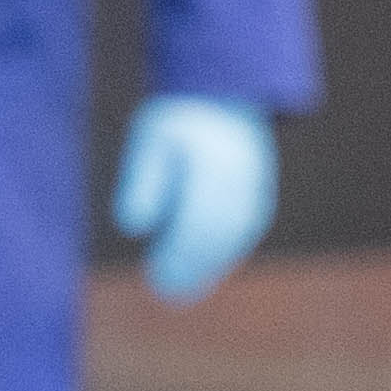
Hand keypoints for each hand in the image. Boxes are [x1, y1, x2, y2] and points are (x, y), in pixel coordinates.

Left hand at [111, 94, 277, 303]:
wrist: (221, 97)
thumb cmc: (175, 124)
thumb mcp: (149, 140)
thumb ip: (141, 180)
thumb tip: (131, 226)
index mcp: (211, 158)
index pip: (198, 215)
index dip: (178, 250)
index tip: (155, 273)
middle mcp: (240, 174)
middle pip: (218, 231)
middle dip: (192, 265)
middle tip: (163, 291)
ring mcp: (256, 185)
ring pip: (235, 236)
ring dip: (209, 267)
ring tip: (177, 292)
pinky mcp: (260, 196)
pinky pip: (245, 231)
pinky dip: (224, 255)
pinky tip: (200, 275)